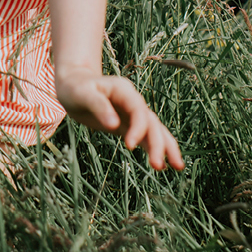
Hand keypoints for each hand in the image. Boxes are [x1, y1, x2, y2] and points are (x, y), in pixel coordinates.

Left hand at [56, 66, 184, 170]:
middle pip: (151, 122)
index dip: (138, 128)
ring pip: (155, 130)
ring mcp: (133, 114)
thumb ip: (98, 106)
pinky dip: (155, 149)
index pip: (138, 110)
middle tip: (158, 165)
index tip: (130, 146)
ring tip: (178, 166)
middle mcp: (133, 102)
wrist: (74, 84)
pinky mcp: (129, 125)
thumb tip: (113, 125)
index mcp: (124, 91)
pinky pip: (146, 137)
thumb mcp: (82, 94)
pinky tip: (164, 165)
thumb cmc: (76, 88)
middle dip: (158, 143)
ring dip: (166, 147)